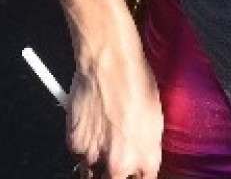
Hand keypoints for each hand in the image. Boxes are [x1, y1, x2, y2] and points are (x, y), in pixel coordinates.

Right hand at [63, 37, 164, 178]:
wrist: (109, 63)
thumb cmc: (135, 84)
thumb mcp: (155, 121)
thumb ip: (148, 151)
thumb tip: (143, 162)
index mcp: (145, 160)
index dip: (136, 176)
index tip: (133, 172)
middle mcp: (119, 164)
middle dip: (114, 174)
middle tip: (114, 157)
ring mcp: (94, 157)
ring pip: (92, 174)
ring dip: (96, 164)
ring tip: (101, 142)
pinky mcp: (74, 145)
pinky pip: (78, 155)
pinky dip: (82, 147)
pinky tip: (90, 128)